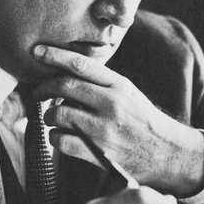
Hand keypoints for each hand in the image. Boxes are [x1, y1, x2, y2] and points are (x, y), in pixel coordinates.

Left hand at [33, 44, 203, 196]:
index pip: (81, 64)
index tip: (36, 51)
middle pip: (64, 86)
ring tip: (52, 117)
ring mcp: (104, 129)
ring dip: (48, 115)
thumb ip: (102, 82)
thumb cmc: (142, 120)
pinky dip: (54, 137)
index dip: (55, 55)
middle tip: (37, 93)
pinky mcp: (98, 152)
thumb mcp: (129, 93)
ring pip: (58, 113)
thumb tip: (66, 73)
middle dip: (43, 88)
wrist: (166, 153)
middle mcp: (111, 104)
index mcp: (119, 85)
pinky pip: (61, 140)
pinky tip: (59, 135)